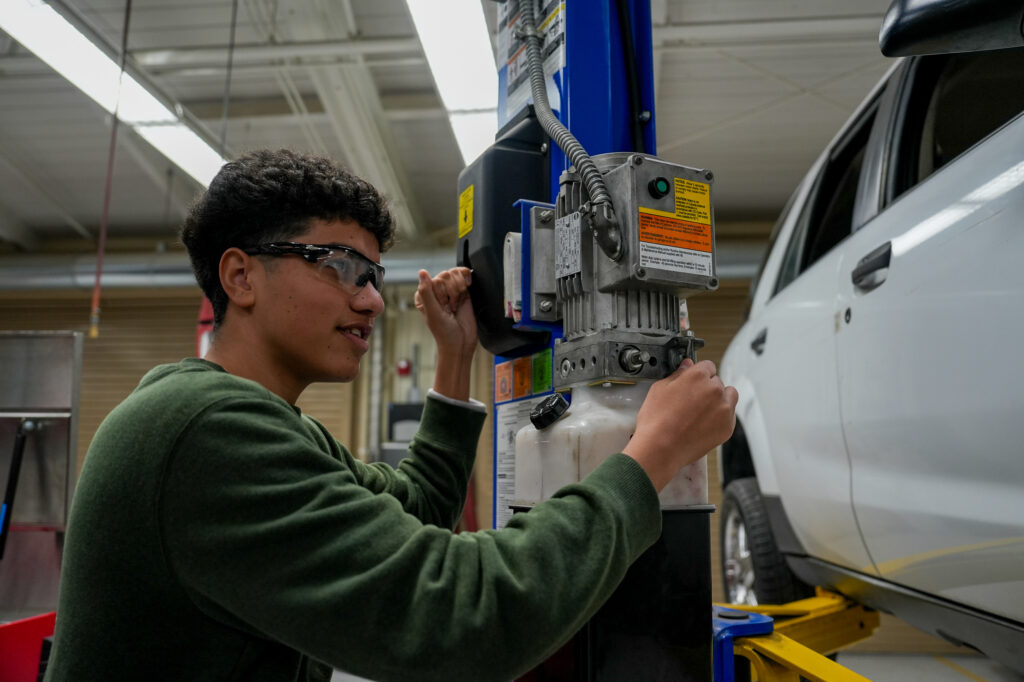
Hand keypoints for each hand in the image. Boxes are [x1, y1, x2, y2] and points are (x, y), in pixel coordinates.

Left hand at [415, 267, 476, 399]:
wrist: (461, 343)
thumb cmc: (445, 333)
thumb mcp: (433, 313)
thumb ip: (426, 292)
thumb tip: (422, 272)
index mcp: (424, 295)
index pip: (434, 280)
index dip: (442, 293)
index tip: (443, 307)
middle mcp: (435, 291)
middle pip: (445, 275)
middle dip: (452, 293)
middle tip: (450, 309)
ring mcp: (449, 291)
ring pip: (455, 274)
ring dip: (459, 291)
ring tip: (456, 306)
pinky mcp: (462, 291)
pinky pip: (464, 275)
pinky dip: (467, 282)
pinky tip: (466, 291)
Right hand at [623, 359, 737, 490]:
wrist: (660, 448)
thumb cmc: (656, 420)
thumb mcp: (660, 389)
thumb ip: (677, 374)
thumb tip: (687, 366)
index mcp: (698, 376)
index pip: (707, 366)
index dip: (698, 374)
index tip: (693, 382)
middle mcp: (715, 389)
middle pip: (717, 382)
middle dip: (707, 388)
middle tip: (692, 401)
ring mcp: (724, 409)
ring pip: (729, 397)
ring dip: (720, 400)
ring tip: (702, 412)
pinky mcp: (727, 427)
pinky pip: (729, 416)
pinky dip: (720, 417)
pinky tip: (704, 424)